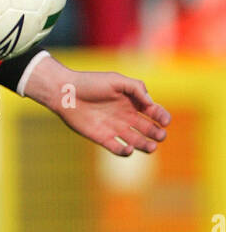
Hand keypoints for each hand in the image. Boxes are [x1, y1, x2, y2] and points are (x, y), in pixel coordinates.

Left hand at [23, 56, 170, 155]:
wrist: (66, 93)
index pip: (153, 111)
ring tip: (151, 147)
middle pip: (147, 129)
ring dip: (145, 145)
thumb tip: (151, 103)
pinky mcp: (102, 138)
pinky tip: (128, 149)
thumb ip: (136, 88)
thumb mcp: (116, 80)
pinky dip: (125, 151)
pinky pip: (117, 148)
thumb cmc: (90, 83)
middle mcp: (126, 116)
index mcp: (132, 102)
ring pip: (136, 141)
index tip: (165, 121)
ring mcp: (115, 128)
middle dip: (156, 133)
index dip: (161, 116)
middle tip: (160, 135)